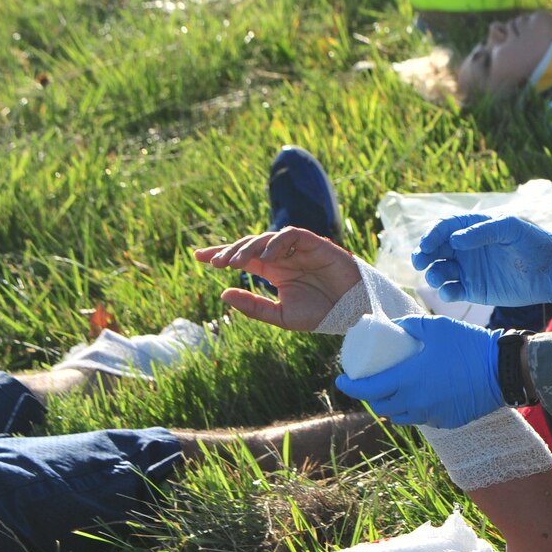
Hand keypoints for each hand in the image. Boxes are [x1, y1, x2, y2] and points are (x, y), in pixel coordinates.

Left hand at [194, 227, 361, 330]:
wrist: (353, 312)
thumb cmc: (321, 314)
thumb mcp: (281, 316)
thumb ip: (254, 307)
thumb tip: (223, 294)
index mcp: (273, 271)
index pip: (243, 257)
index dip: (221, 254)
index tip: (198, 256)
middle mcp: (282, 256)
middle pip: (250, 245)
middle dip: (230, 251)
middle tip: (214, 262)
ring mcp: (297, 248)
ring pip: (267, 238)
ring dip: (249, 248)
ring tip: (236, 263)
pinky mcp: (314, 243)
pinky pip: (291, 235)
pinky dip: (276, 243)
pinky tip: (265, 259)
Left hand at [334, 315, 502, 427]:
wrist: (503, 369)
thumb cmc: (468, 345)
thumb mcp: (435, 326)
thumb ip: (409, 323)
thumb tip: (390, 324)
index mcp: (408, 379)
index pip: (367, 388)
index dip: (349, 386)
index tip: (340, 378)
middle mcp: (416, 402)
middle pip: (381, 405)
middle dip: (369, 395)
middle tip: (367, 381)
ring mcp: (432, 414)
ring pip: (400, 415)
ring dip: (390, 405)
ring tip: (390, 391)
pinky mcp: (446, 420)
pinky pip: (422, 418)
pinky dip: (413, 409)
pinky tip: (417, 397)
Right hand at [412, 214, 551, 310]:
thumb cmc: (534, 243)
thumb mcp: (511, 228)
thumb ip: (483, 231)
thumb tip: (455, 240)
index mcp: (472, 228)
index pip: (443, 228)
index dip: (431, 235)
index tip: (426, 245)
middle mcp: (466, 248)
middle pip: (435, 250)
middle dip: (423, 255)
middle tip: (420, 262)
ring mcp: (469, 270)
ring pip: (440, 271)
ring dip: (433, 274)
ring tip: (438, 278)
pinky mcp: (474, 290)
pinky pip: (453, 291)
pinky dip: (447, 292)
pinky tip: (451, 292)